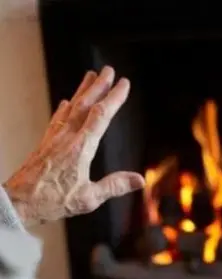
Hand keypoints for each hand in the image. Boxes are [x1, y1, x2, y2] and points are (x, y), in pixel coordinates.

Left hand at [4, 66, 144, 227]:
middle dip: (99, 86)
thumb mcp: (88, 198)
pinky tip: (65, 102)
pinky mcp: (46, 142)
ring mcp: (55, 138)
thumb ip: (114, 186)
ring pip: (71, 107)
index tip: (124, 84)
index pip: (101, 116)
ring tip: (90, 76)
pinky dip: (64, 107)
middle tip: (108, 70)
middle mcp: (67, 137)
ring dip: (82, 91)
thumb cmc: (52, 200)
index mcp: (80, 148)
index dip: (114, 98)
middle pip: (85, 105)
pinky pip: (58, 118)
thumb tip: (139, 179)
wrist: (18, 202)